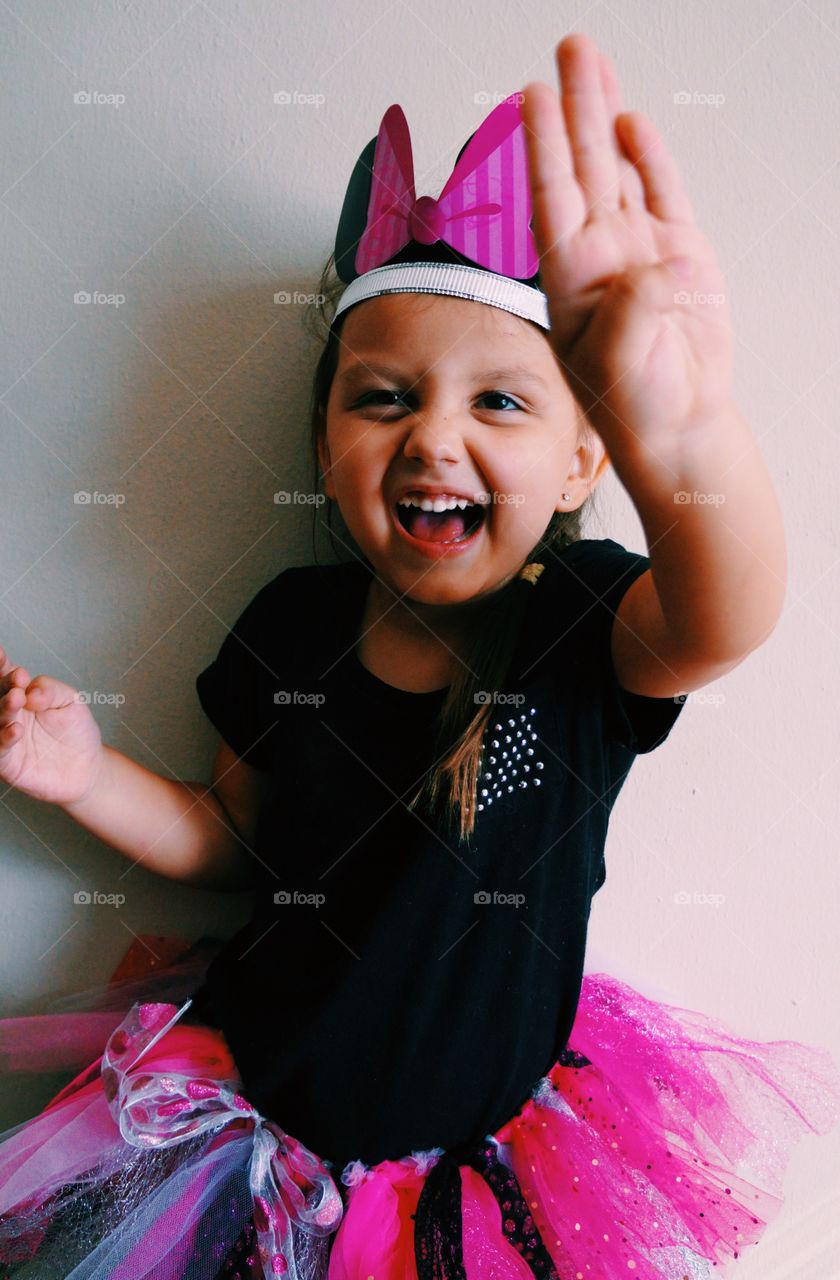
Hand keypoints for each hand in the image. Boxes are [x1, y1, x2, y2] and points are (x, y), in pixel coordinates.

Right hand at [0, 645, 104, 805]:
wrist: (87, 766)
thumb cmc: (76, 731)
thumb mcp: (71, 701)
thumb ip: (51, 690)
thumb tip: (30, 690)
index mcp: (21, 695)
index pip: (6, 677)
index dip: (1, 664)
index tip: (0, 653)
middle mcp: (9, 715)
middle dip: (5, 686)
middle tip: (17, 679)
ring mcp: (6, 738)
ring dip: (3, 709)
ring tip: (16, 699)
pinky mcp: (8, 763)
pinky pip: (1, 750)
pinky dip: (5, 738)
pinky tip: (15, 730)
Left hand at [521, 34, 732, 473]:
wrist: (676, 424)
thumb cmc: (633, 403)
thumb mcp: (622, 364)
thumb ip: (634, 312)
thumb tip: (663, 260)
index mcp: (570, 276)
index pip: (551, 199)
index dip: (542, 147)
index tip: (530, 97)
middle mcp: (598, 252)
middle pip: (581, 166)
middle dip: (574, 106)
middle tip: (568, 49)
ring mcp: (636, 247)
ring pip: (616, 168)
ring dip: (603, 115)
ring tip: (591, 62)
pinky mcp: (677, 252)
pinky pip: (659, 192)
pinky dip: (646, 157)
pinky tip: (629, 123)